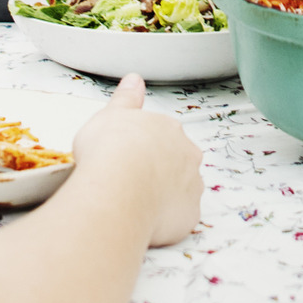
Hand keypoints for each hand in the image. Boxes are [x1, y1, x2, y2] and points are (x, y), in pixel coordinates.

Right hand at [72, 74, 203, 245]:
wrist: (117, 187)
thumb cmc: (109, 149)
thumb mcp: (111, 114)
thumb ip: (126, 98)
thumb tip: (134, 79)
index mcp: (169, 129)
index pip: (163, 136)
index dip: (143, 148)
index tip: (126, 158)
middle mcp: (188, 155)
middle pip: (177, 162)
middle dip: (159, 171)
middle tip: (129, 183)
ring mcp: (192, 186)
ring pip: (182, 191)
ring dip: (164, 196)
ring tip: (135, 205)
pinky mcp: (189, 215)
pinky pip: (179, 217)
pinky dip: (165, 221)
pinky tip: (144, 223)